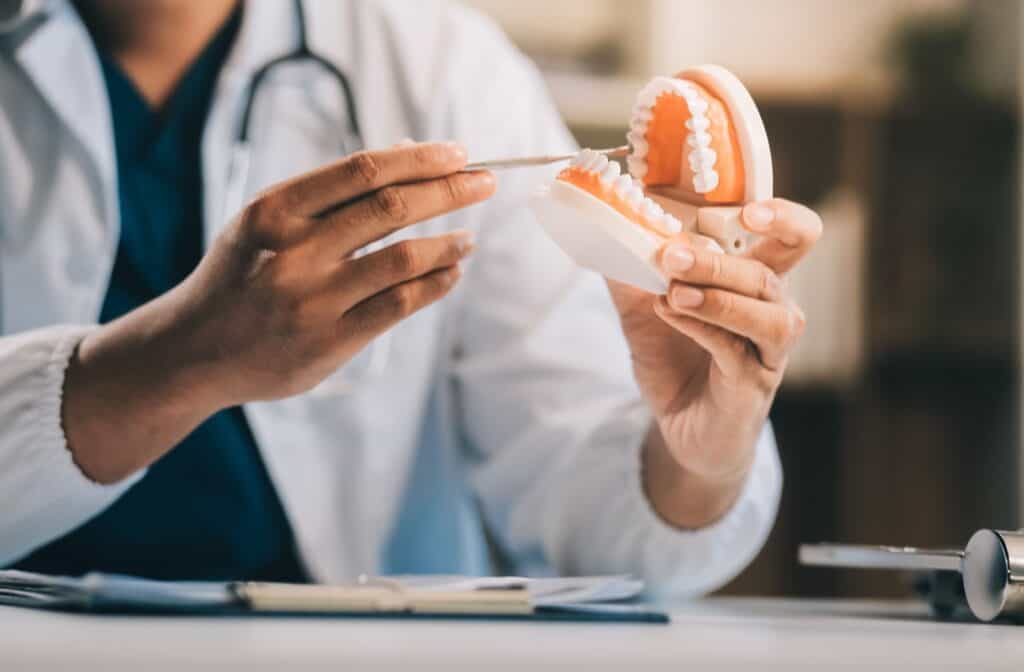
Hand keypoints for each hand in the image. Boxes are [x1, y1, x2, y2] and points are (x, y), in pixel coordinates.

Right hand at [65, 142, 494, 481]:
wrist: (193, 351)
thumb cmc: (242, 274)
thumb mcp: (268, 222)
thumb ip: (333, 193)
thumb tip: (409, 153)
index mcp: (274, 210)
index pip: (362, 170)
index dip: (419, 159)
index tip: (459, 153)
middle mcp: (293, 251)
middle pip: (391, 207)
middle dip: (450, 190)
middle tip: (485, 182)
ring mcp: (312, 300)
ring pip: (404, 259)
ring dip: (449, 243)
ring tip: (468, 238)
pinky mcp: (330, 342)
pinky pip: (400, 305)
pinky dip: (436, 284)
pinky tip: (450, 273)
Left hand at [607, 199, 820, 526]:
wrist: (682, 432)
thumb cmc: (676, 363)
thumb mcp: (644, 310)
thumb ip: (629, 272)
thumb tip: (598, 231)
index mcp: (757, 282)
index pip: (794, 238)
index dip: (783, 216)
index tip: (745, 210)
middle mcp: (774, 311)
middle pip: (769, 272)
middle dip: (718, 261)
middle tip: (672, 255)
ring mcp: (768, 351)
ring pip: (767, 313)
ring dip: (720, 296)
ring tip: (674, 291)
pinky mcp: (751, 384)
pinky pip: (735, 350)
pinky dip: (703, 327)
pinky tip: (670, 312)